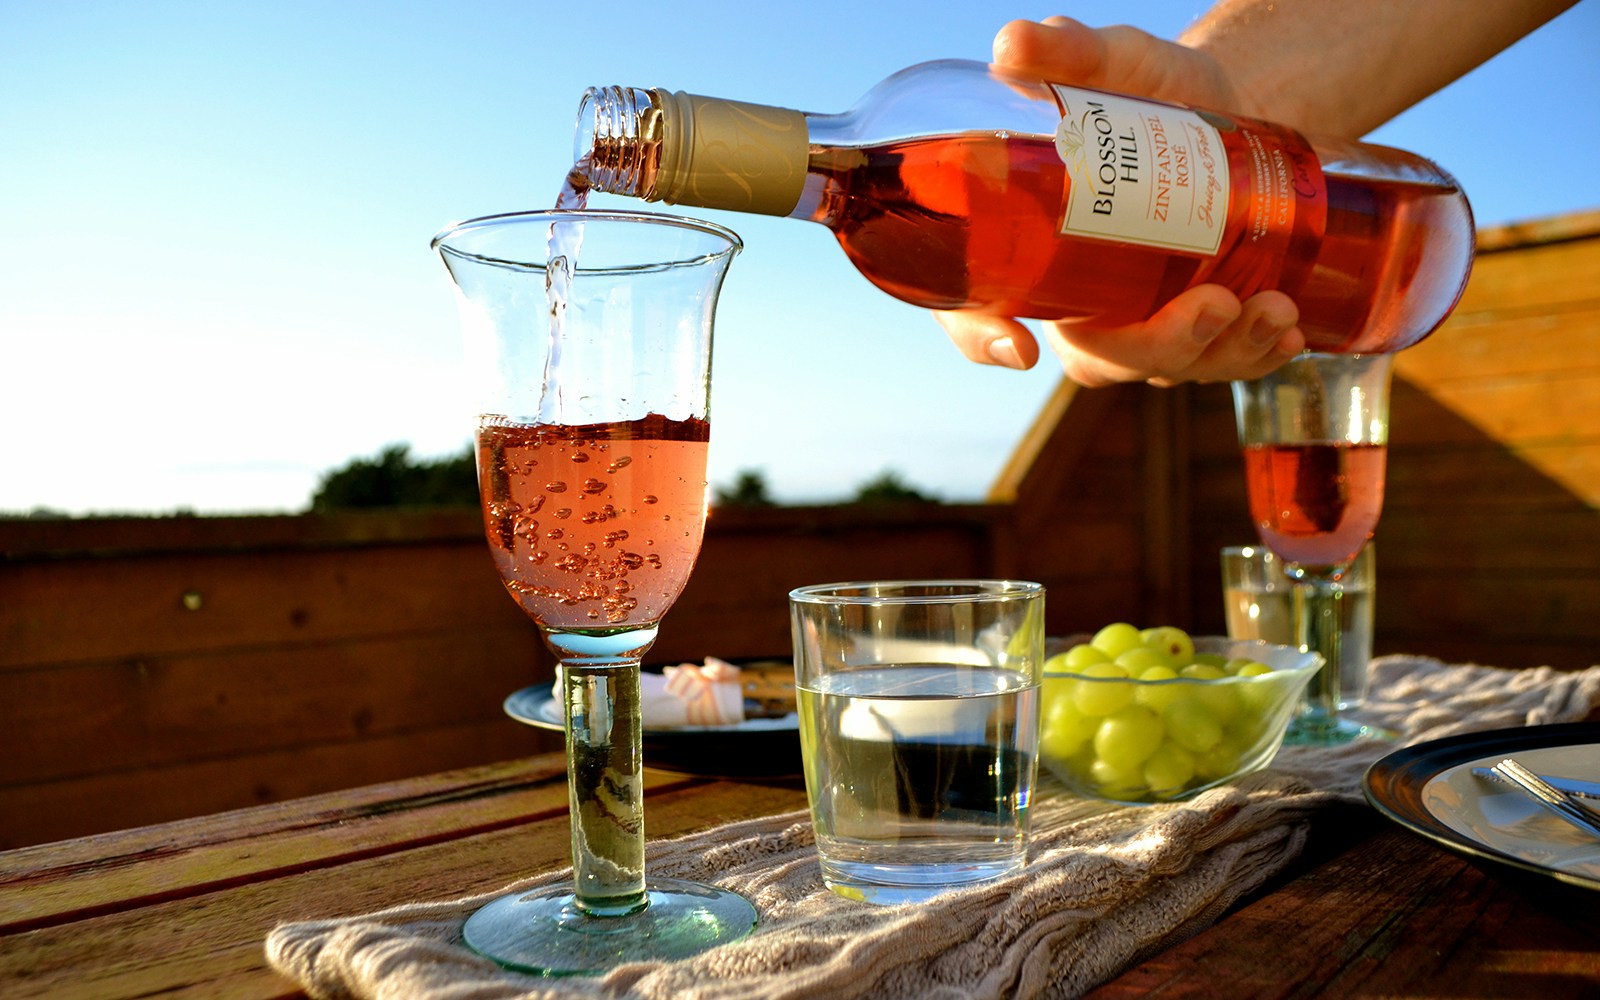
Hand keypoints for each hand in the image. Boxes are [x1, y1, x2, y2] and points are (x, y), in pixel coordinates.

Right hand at [939, 16, 1303, 384]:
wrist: (1233, 99)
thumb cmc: (1151, 87)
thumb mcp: (1115, 61)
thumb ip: (1067, 51)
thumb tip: (1011, 47)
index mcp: (1026, 248)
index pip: (974, 311)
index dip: (980, 339)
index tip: (1021, 347)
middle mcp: (1078, 297)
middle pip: (1094, 358)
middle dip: (1156, 347)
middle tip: (1214, 304)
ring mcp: (1140, 319)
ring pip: (1163, 367)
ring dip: (1222, 353)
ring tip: (1275, 308)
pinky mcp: (1197, 325)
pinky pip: (1216, 364)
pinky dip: (1255, 358)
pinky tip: (1290, 335)